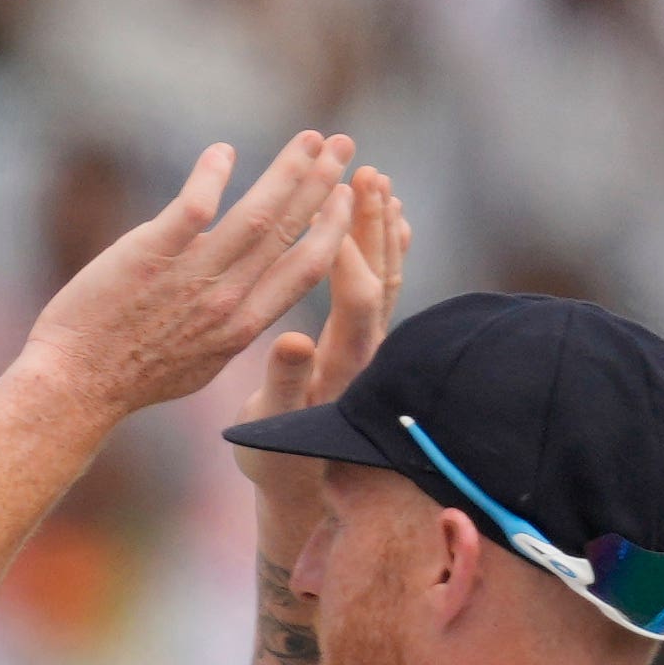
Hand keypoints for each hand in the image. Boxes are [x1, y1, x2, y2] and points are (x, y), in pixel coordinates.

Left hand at [22, 132, 355, 422]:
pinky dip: (213, 174)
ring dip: (289, 170)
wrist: (74, 385)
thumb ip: (228, 330)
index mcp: (243, 327)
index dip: (333, 229)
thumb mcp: (198, 365)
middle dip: (323, 184)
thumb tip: (244, 311)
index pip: (305, 270)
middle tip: (343, 145)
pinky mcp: (149, 255)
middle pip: (290, 231)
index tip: (347, 198)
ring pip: (256, 215)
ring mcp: (190, 277)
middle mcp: (226, 300)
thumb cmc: (129, 379)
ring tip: (309, 137)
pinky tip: (223, 153)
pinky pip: (194, 205)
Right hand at [234, 165, 409, 494]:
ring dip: (383, 227)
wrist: (307, 490)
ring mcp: (374, 347)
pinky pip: (389, 287)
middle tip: (364, 174)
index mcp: (344, 366)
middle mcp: (370, 351)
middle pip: (382, 276)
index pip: (356, 296)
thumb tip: (291, 340)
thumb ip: (283, 386)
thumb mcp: (270, 429)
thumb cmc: (280, 462)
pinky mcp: (369, 345)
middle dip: (372, 224)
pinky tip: (393, 218)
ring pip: (390, 276)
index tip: (328, 205)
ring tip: (377, 180)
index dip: (345, 250)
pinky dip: (391, 248)